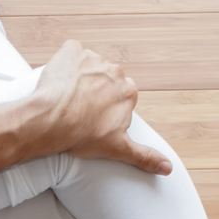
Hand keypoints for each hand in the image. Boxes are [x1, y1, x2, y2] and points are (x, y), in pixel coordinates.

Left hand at [25, 40, 170, 175]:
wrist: (50, 121)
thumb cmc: (82, 136)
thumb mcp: (117, 149)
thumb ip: (144, 156)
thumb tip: (168, 168)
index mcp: (128, 91)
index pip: (120, 95)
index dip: (106, 105)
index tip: (94, 116)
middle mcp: (115, 71)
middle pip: (105, 79)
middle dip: (94, 90)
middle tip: (78, 107)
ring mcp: (93, 58)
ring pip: (87, 66)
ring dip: (79, 76)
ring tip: (65, 96)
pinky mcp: (72, 50)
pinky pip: (70, 52)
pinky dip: (64, 62)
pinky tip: (57, 80)